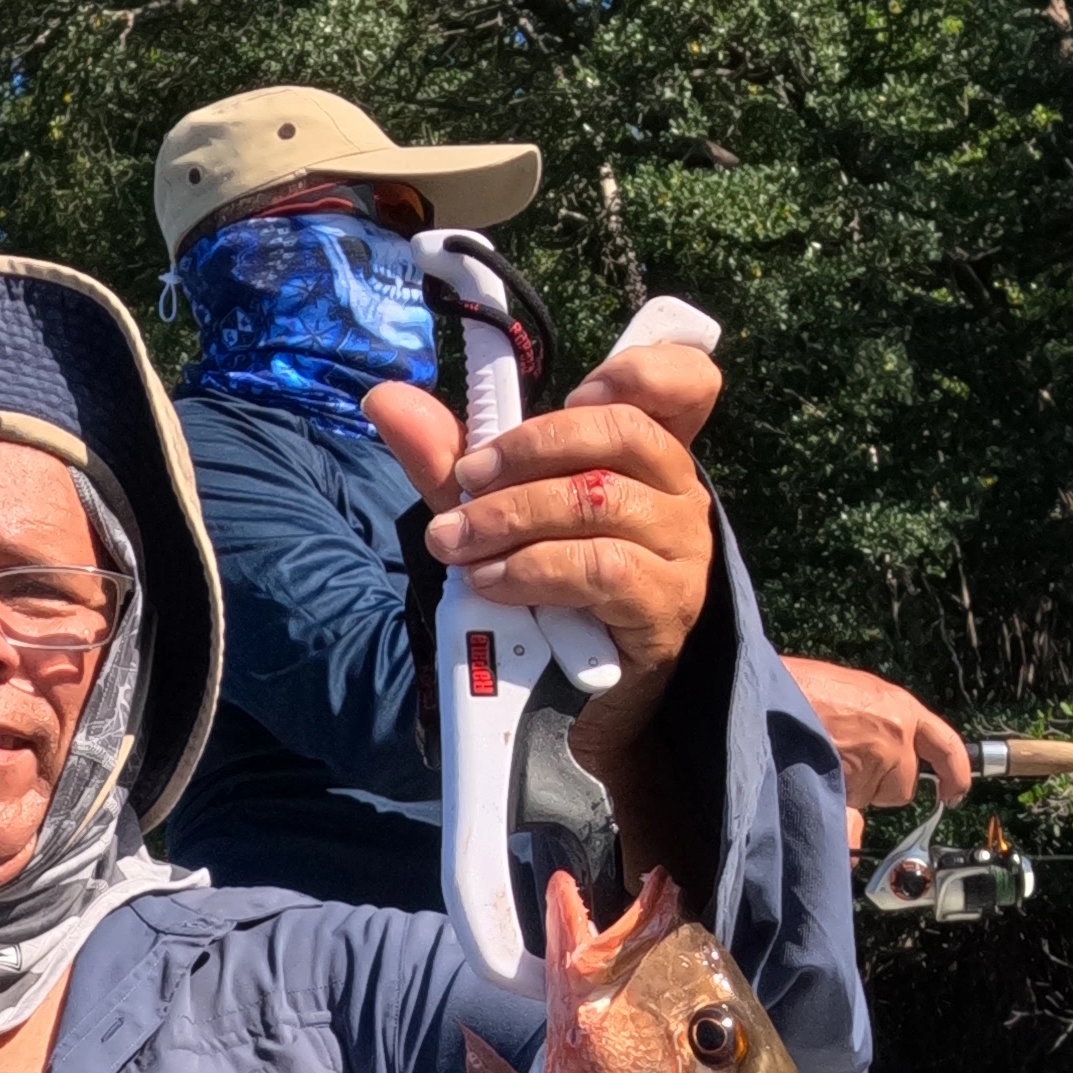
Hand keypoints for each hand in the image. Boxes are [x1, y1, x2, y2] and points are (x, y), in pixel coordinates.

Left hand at [359, 340, 724, 744]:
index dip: (640, 371)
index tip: (577, 389)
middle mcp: (679, 493)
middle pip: (621, 431)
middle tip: (466, 481)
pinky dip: (533, 569)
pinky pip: (599, 568)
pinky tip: (491, 582)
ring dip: (512, 516)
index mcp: (650, 455)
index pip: (687, 383)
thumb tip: (386, 401)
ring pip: (599, 500)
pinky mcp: (665, 606)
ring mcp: (680, 550)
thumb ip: (452, 459)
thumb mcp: (497, 514)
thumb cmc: (545, 592)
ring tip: (457, 543)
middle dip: (527, 449)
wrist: (572, 702)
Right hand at [786, 656, 972, 817]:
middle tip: (841, 761)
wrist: (769, 698)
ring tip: (821, 760)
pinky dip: (834, 802)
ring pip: (870, 799)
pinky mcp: (852, 783)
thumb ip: (875, 728)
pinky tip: (815, 775)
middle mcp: (896, 735)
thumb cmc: (801, 690)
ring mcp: (875, 760)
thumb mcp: (850, 698)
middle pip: (901, 787)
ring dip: (850, 791)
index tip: (954, 792)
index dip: (955, 772)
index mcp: (899, 707)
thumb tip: (879, 774)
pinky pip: (848, 810)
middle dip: (878, 786)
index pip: (945, 745)